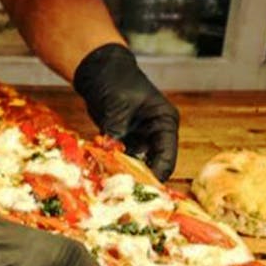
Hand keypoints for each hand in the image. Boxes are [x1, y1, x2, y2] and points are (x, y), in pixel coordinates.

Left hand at [73, 43, 179, 180]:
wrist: (99, 72)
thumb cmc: (116, 81)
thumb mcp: (118, 106)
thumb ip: (116, 129)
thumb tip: (111, 152)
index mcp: (164, 122)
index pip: (167, 156)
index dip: (157, 174)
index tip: (143, 189)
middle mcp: (155, 133)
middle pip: (153, 164)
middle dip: (139, 178)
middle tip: (124, 192)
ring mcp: (139, 138)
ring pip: (135, 165)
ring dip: (124, 174)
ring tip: (112, 187)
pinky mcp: (123, 141)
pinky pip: (120, 159)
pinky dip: (113, 167)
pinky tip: (103, 176)